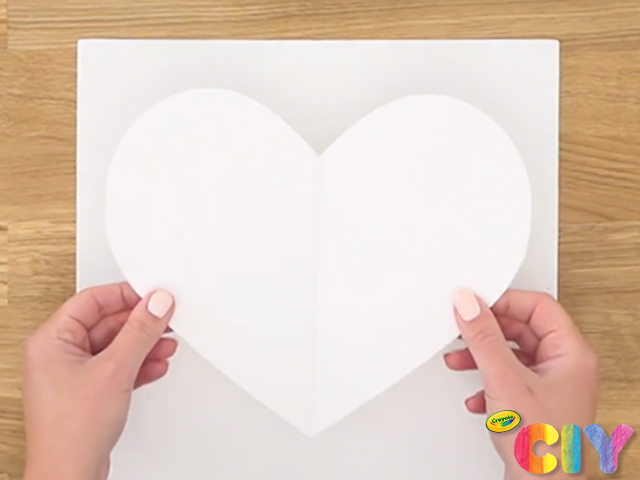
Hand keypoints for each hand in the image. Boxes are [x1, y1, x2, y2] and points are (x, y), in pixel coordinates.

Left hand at [22, 283, 176, 479]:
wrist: (70, 476)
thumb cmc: (71, 431)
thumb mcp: (115, 370)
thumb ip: (140, 332)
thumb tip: (156, 303)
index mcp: (52, 340)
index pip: (93, 300)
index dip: (125, 294)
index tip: (152, 294)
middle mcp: (59, 354)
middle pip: (107, 323)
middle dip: (140, 323)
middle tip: (166, 318)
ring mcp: (73, 374)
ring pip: (115, 346)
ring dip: (143, 344)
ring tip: (167, 343)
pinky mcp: (89, 392)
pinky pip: (117, 367)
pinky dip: (138, 365)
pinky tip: (156, 365)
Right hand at [445, 290, 598, 479]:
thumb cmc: (542, 446)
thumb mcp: (505, 381)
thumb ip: (484, 339)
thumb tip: (470, 305)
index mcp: (572, 353)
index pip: (538, 306)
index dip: (504, 301)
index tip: (476, 302)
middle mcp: (566, 365)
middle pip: (523, 328)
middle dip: (489, 331)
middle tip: (464, 328)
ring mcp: (553, 384)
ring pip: (513, 353)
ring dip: (484, 355)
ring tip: (460, 359)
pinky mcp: (537, 400)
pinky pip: (510, 375)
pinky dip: (489, 379)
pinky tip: (476, 393)